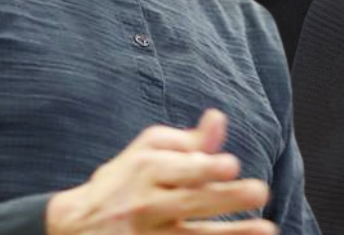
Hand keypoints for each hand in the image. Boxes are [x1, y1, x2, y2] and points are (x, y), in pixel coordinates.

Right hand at [45, 109, 276, 234]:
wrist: (75, 226)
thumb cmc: (123, 181)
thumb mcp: (146, 153)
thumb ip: (186, 141)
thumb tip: (218, 119)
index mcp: (147, 171)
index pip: (180, 170)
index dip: (205, 168)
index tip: (232, 165)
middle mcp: (147, 205)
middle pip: (190, 203)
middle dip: (225, 198)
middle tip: (261, 191)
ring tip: (267, 228)